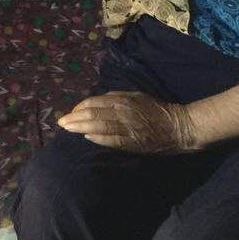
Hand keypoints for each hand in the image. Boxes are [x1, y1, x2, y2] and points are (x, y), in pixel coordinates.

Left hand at [57, 91, 196, 153]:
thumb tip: (97, 102)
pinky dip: (98, 139)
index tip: (70, 112)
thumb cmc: (155, 109)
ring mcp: (128, 128)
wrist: (178, 126)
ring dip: (81, 128)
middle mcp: (123, 113)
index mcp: (122, 100)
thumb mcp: (135, 95)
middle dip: (74, 118)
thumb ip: (116, 97)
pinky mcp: (133, 143)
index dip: (79, 107)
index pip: (94, 102)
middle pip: (92, 114)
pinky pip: (112, 141)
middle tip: (60, 122)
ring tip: (68, 129)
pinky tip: (87, 137)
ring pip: (99, 127)